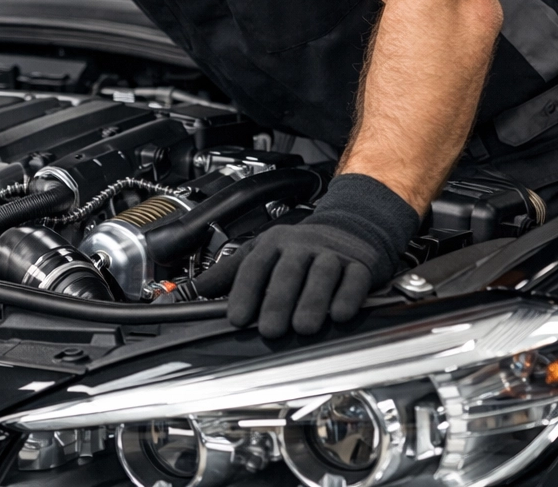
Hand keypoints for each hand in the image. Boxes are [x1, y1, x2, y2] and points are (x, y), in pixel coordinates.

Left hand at [192, 173, 419, 337]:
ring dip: (312, 301)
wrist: (351, 227)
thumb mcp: (263, 252)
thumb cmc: (301, 248)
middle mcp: (302, 245)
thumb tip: (197, 288)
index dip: (244, 292)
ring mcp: (332, 254)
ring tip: (303, 328)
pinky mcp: (360, 264)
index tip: (236, 317)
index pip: (254, 266)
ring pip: (321, 274)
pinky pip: (354, 279)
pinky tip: (340, 314)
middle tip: (270, 330)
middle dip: (277, 301)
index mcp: (274, 243)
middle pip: (288, 272)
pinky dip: (348, 297)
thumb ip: (231, 272)